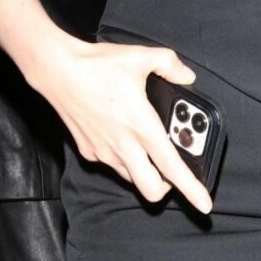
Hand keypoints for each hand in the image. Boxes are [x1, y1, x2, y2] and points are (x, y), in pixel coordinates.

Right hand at [28, 32, 213, 214]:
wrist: (56, 69)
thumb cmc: (96, 65)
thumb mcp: (140, 56)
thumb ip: (170, 65)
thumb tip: (186, 76)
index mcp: (142, 127)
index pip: (172, 167)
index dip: (191, 189)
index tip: (204, 204)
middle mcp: (123, 146)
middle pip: (151, 190)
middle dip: (167, 188)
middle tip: (171, 170)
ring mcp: (104, 152)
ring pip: (132, 179)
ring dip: (144, 171)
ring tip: (146, 146)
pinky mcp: (89, 151)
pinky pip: (113, 165)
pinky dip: (123, 158)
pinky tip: (121, 136)